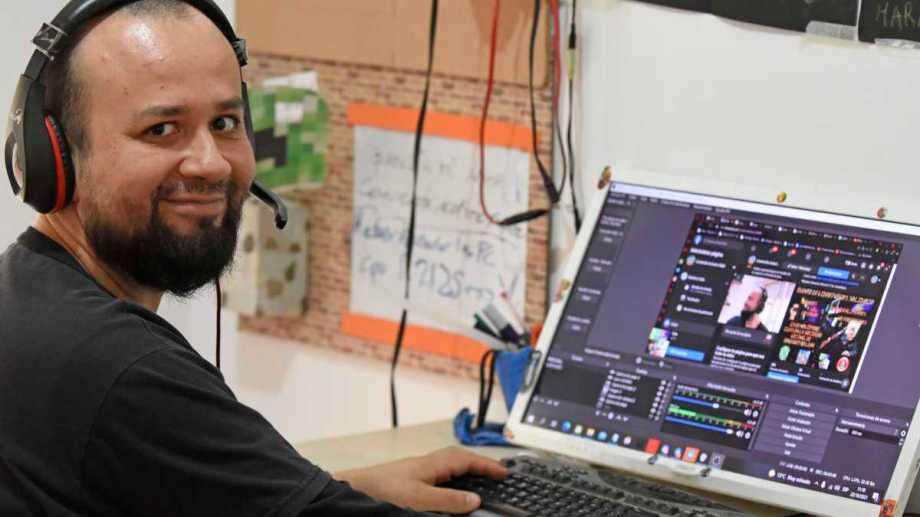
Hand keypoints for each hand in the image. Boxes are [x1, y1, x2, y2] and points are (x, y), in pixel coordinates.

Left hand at [332, 446, 507, 512]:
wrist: (352, 490)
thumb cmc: (381, 490)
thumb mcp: (419, 500)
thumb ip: (448, 500)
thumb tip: (474, 500)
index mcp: (432, 464)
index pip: (467, 460)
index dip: (487, 465)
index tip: (504, 472)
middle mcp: (426, 463)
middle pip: (459, 458)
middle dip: (479, 464)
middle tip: (497, 472)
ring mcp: (417, 470)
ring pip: (448, 464)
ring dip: (466, 468)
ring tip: (480, 477)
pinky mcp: (408, 478)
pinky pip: (439, 472)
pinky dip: (452, 477)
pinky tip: (450, 486)